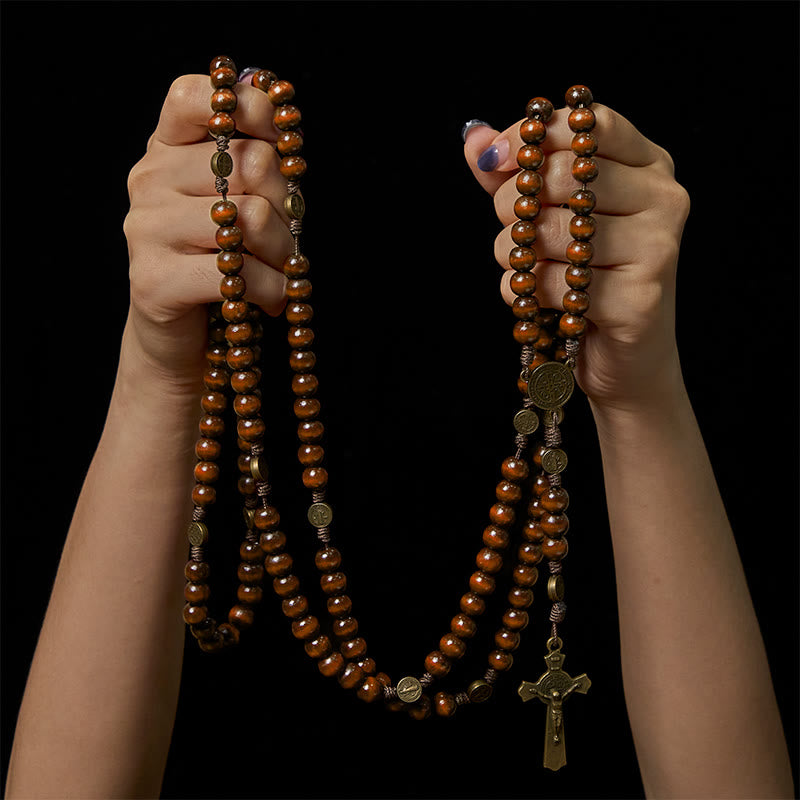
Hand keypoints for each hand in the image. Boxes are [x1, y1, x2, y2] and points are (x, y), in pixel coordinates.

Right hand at [123, 71, 289, 386]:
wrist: (180, 336)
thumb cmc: (219, 263)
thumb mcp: (235, 204)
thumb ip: (252, 166)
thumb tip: (286, 138)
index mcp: (165, 149)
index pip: (199, 97)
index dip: (252, 108)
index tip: (283, 141)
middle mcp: (149, 179)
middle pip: (251, 163)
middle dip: (290, 208)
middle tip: (290, 241)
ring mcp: (146, 228)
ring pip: (252, 217)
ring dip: (285, 254)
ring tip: (282, 274)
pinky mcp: (154, 278)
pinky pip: (239, 272)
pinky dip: (272, 290)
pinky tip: (272, 300)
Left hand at [463, 103, 689, 413]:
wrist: (624, 358)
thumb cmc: (585, 279)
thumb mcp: (550, 217)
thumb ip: (516, 175)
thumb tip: (476, 140)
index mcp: (647, 165)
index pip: (588, 122)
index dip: (531, 135)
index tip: (496, 161)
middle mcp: (662, 197)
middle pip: (562, 173)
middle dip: (512, 203)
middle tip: (510, 230)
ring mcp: (657, 246)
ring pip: (552, 230)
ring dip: (514, 255)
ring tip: (523, 270)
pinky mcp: (640, 298)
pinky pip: (556, 282)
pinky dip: (529, 294)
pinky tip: (538, 302)